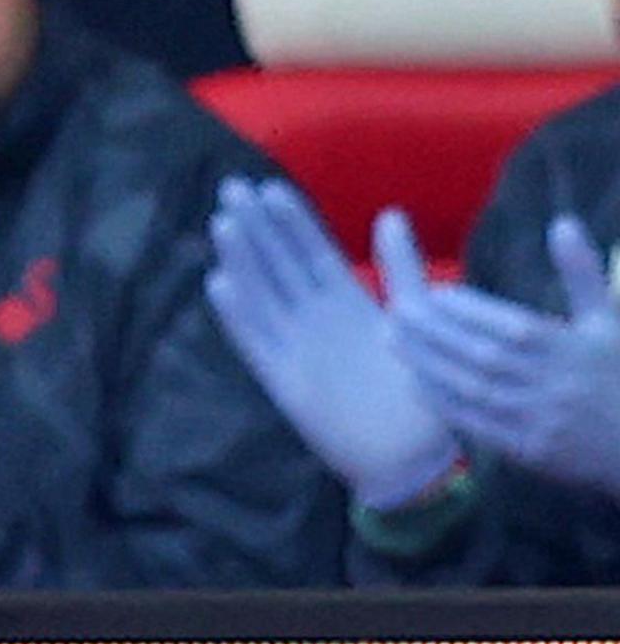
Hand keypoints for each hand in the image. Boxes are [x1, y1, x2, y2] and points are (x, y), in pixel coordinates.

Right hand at [201, 180, 461, 511]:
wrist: (412, 456)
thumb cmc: (422, 392)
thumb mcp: (417, 320)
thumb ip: (403, 269)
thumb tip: (391, 214)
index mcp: (347, 304)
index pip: (312, 252)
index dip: (291, 221)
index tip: (269, 187)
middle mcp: (315, 320)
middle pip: (279, 265)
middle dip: (257, 227)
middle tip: (232, 188)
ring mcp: (296, 347)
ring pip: (261, 294)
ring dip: (242, 260)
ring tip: (224, 223)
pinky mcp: (283, 380)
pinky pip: (255, 341)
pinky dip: (238, 314)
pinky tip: (220, 284)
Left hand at [391, 214, 619, 497]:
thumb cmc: (618, 375)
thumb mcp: (608, 322)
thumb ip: (582, 273)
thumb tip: (562, 222)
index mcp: (574, 349)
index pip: (514, 326)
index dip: (471, 310)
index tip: (436, 293)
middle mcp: (557, 384)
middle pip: (486, 357)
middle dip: (436, 334)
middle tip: (396, 311)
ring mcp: (543, 420)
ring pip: (476, 390)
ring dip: (430, 365)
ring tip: (393, 341)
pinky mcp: (531, 451)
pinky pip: (480, 426)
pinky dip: (446, 405)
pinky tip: (416, 383)